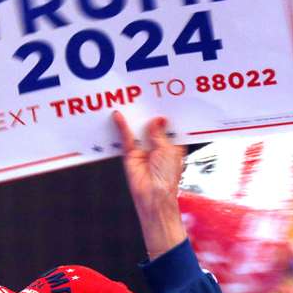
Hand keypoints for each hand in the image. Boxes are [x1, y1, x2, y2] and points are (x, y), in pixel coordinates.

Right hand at [113, 111, 188, 258]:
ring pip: (139, 129)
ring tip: (133, 101)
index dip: (168, 115)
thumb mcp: (168, 150)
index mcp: (173, 146)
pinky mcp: (131, 154)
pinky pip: (126, 138)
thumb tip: (157, 119)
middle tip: (146, 95)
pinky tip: (119, 116)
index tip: (166, 98)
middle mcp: (158, 146)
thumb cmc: (167, 178)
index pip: (170, 127)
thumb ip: (160, 133)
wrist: (154, 196)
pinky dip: (122, 127)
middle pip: (153, 126)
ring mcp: (144, 150)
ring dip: (136, 118)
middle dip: (150, 113)